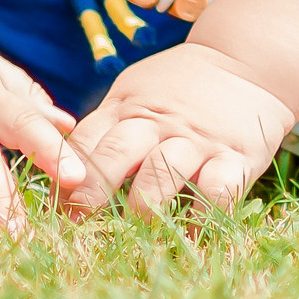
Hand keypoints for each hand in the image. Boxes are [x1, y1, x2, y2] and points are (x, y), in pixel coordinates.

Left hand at [57, 42, 297, 217]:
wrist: (245, 63)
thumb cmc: (179, 86)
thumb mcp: (135, 92)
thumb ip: (106, 126)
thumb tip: (64, 168)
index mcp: (127, 107)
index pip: (88, 138)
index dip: (67, 170)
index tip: (53, 203)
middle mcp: (158, 122)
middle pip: (117, 153)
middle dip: (93, 188)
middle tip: (77, 220)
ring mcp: (196, 140)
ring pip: (162, 172)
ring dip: (144, 205)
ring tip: (133, 230)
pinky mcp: (235, 156)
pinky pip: (217, 191)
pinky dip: (202, 217)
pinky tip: (190, 235)